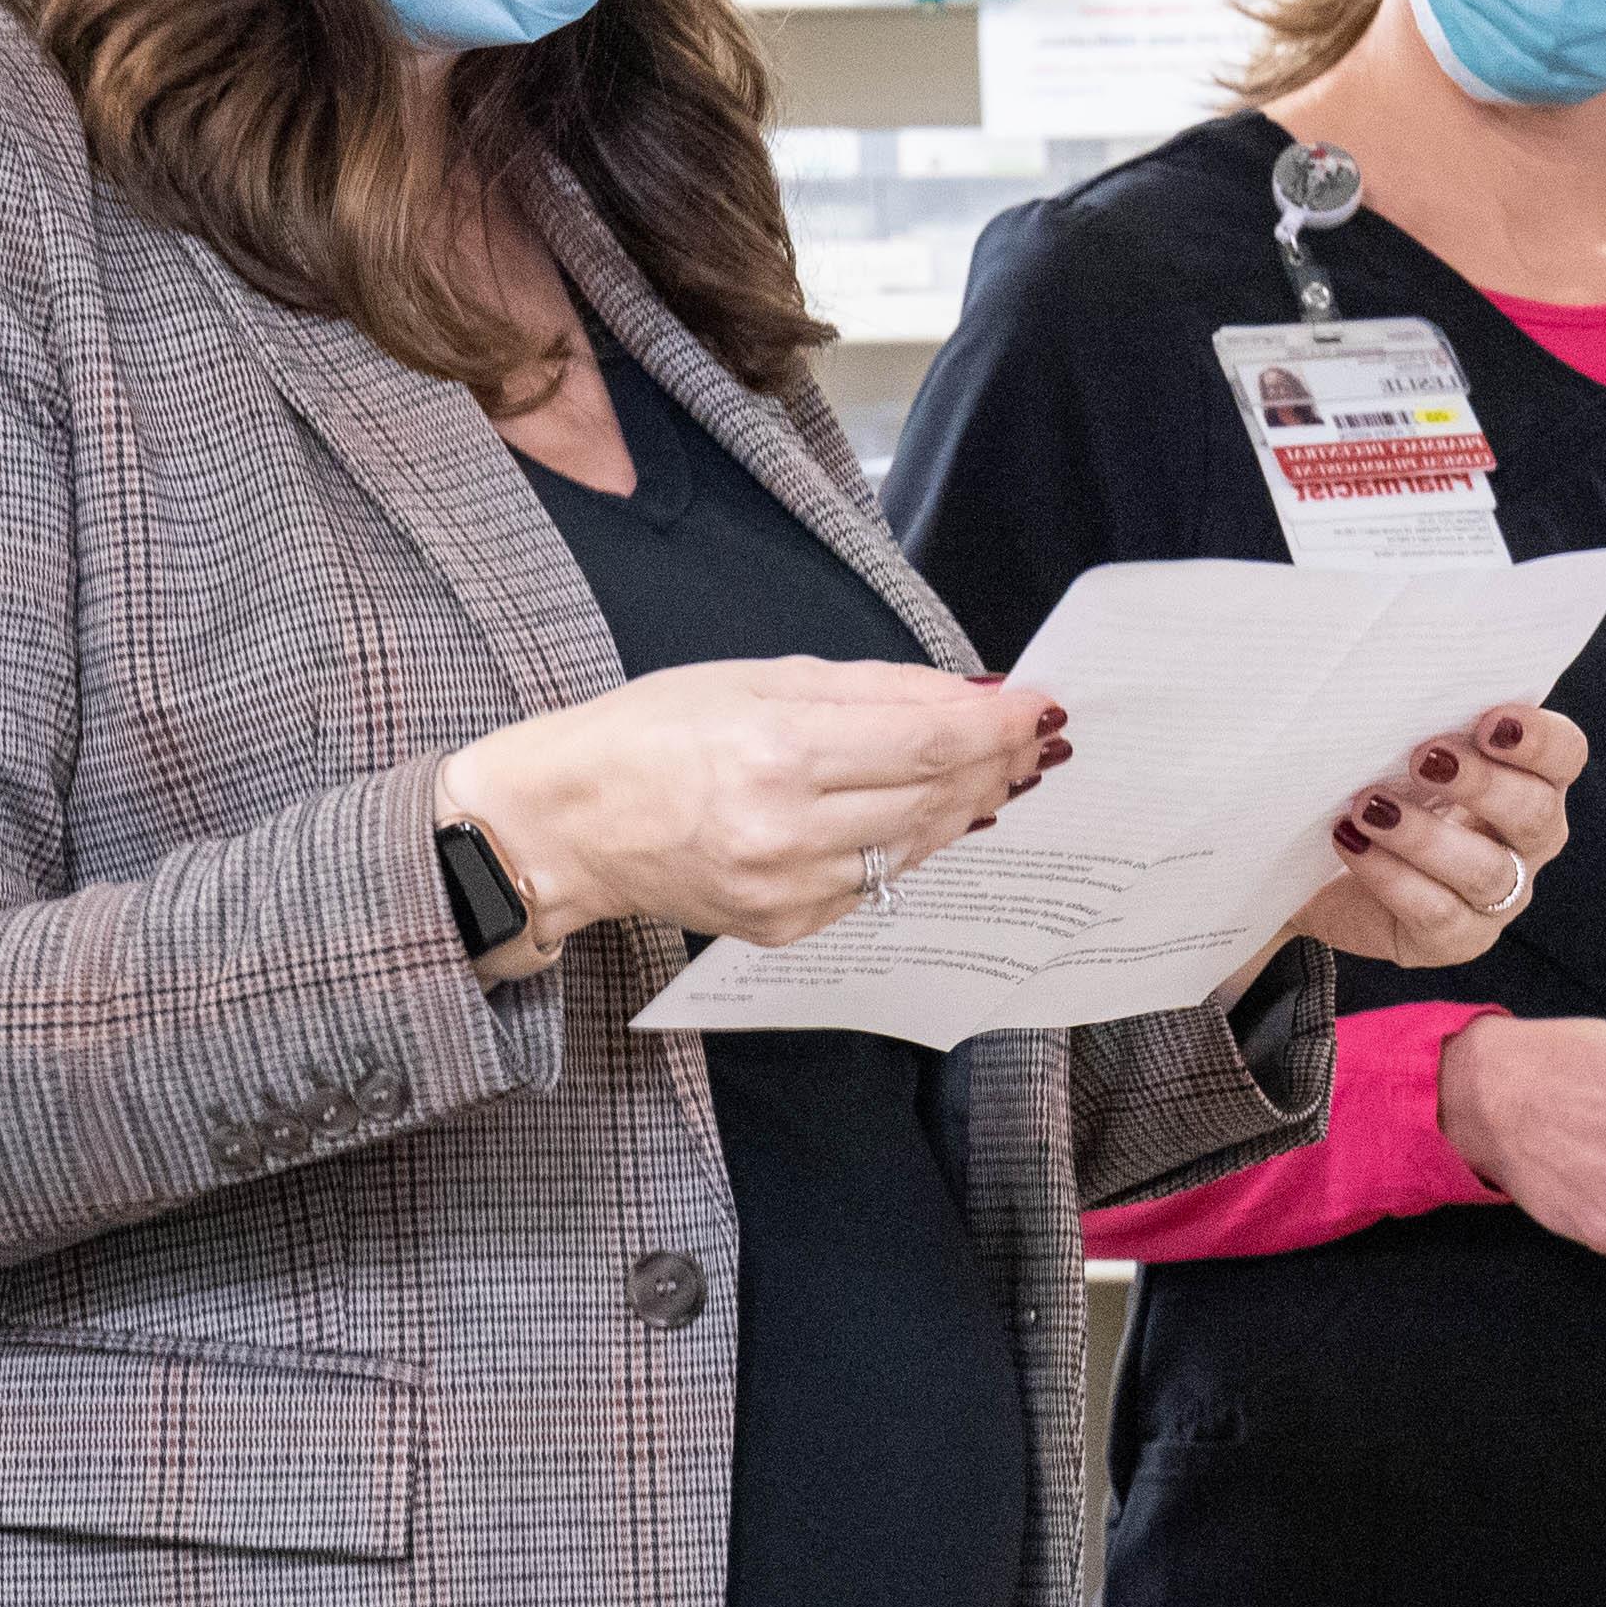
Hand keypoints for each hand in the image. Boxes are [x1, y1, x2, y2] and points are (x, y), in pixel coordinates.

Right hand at [439, 659, 1053, 954]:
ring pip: (916, 846)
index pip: (927, 743)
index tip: (1040, 708)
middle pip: (934, 798)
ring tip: (993, 771)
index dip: (996, 728)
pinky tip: (922, 813)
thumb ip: (872, 688)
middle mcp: (788, 831)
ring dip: (963, 805)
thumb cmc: (649, 734)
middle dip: (993, 765)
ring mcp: (788, 890)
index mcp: (778, 752)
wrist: (566, 824)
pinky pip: (875, 882)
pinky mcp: (785, 928)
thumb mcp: (756, 678)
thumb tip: (969, 696)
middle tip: (1031, 740)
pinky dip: (908, 843)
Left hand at [1291, 705, 1584, 970]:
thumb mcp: (1401, 752)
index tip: (1488, 721)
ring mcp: (1497, 898)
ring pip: (1487, 870)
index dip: (1538, 739)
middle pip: (1537, 814)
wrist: (1325, 875)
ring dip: (1428, 835)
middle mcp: (1526, 842)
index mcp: (1529, 781)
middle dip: (1483, 784)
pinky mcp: (1456, 940)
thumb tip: (1395, 682)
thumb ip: (1421, 721)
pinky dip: (1391, 875)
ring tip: (1370, 806)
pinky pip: (1436, 912)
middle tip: (1424, 757)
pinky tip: (1351, 843)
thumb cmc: (1379, 794)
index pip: (1565, 756)